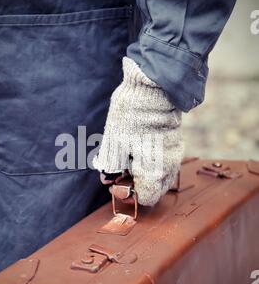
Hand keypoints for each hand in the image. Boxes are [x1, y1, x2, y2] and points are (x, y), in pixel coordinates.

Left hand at [93, 57, 183, 205]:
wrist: (152, 85)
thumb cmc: (131, 116)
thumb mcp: (113, 144)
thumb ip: (110, 166)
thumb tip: (107, 176)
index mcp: (154, 171)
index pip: (146, 198)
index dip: (129, 193)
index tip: (117, 181)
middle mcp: (170, 166)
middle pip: (155, 189)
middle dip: (137, 184)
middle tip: (122, 169)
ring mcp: (175, 154)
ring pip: (161, 176)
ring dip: (144, 173)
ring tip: (129, 156)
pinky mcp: (176, 142)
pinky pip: (165, 162)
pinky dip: (152, 161)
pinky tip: (139, 147)